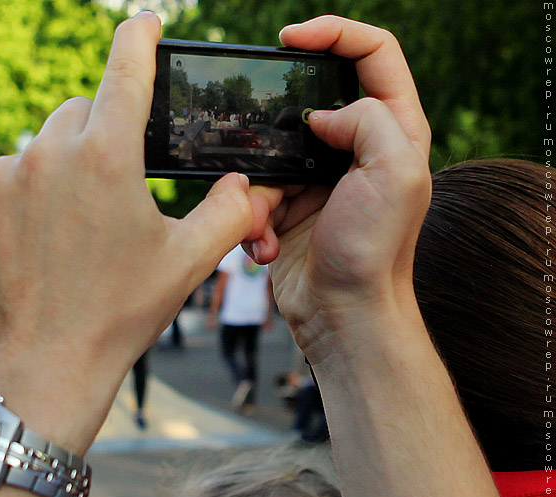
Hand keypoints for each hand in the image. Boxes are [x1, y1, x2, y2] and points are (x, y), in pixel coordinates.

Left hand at [0, 12, 279, 454]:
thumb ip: (227, 212)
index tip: (145, 22)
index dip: (139, 38)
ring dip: (58, 173)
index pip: (126, 70)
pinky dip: (18, 201)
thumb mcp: (186, 263)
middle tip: (112, 193)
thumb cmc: (116, 316)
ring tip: (70, 234)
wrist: (39, 370)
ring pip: (38, 149)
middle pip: (79, 113)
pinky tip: (30, 246)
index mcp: (106, 156)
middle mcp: (46, 154)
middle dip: (100, 136)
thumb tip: (246, 185)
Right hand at [246, 16, 431, 361]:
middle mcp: (358, 147)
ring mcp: (319, 176)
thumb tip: (321, 115)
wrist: (340, 315)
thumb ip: (368, 119)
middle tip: (258, 137)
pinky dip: (250, 217)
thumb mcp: (394, 174)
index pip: (373, 53)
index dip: (334, 33)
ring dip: (258, 189)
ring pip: (269, 150)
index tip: (291, 37)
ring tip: (265, 223)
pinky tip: (261, 242)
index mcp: (395, 130)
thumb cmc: (374, 252)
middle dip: (275, 123)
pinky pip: (254, 189)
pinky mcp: (288, 203)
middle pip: (309, 100)